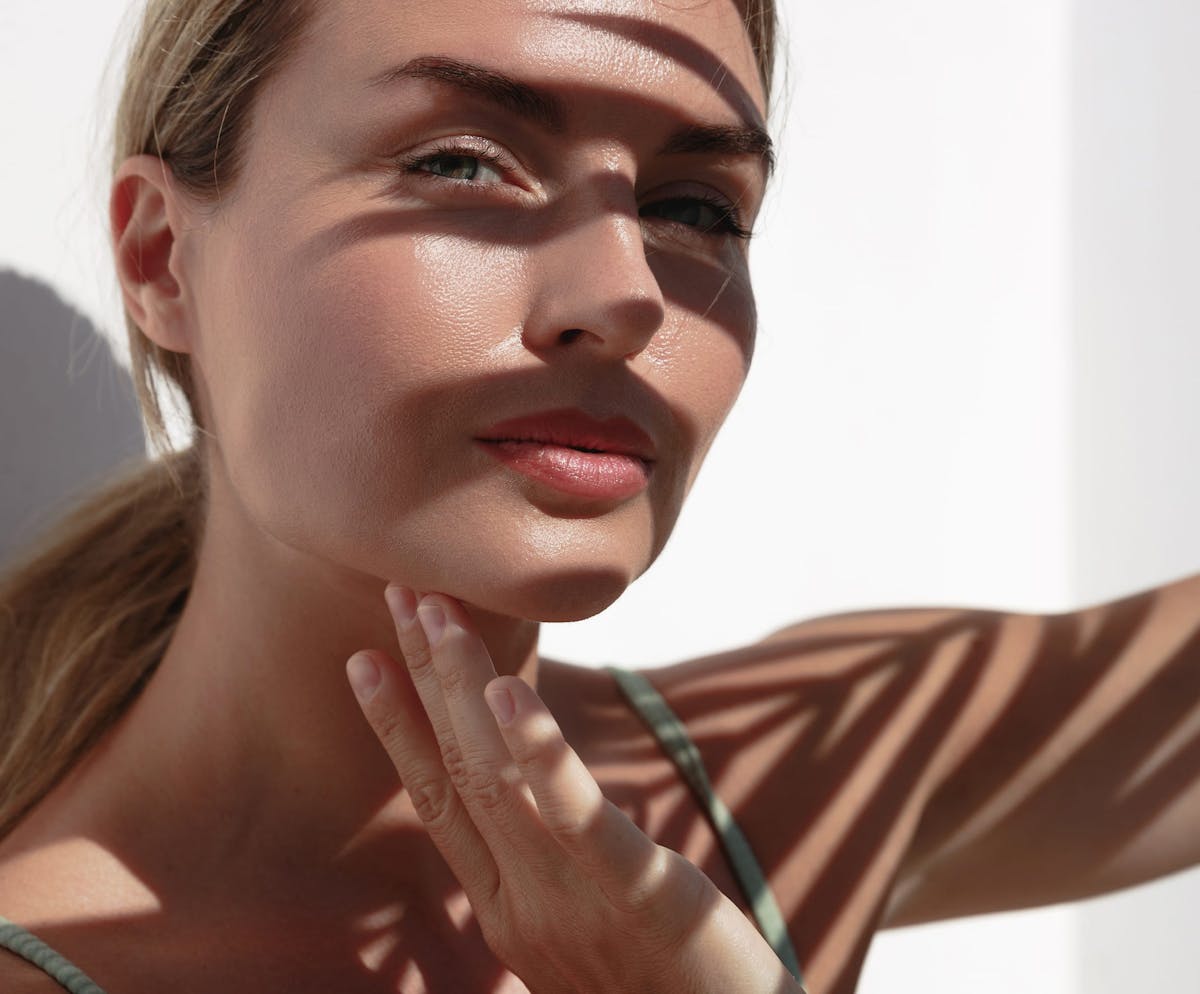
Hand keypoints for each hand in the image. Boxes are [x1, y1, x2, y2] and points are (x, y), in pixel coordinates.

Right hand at [345, 584, 804, 993]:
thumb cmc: (665, 992)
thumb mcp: (588, 930)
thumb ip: (549, 874)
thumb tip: (533, 810)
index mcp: (508, 908)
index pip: (437, 800)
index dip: (397, 727)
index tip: (365, 660)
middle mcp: (522, 903)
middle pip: (455, 770)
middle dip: (421, 676)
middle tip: (398, 593)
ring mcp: (572, 902)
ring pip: (496, 778)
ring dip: (462, 685)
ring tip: (438, 612)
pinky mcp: (639, 895)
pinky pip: (576, 816)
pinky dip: (538, 752)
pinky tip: (510, 695)